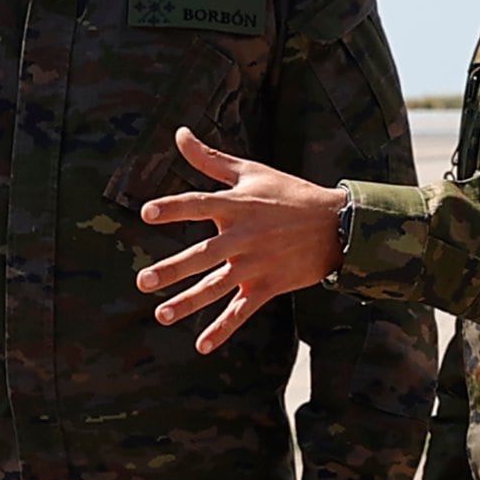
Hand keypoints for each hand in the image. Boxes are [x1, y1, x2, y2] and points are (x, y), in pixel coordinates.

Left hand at [136, 127, 346, 351]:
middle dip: (172, 270)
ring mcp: (255, 265)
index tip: (148, 213)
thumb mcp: (251, 172)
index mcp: (237, 206)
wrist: (336, 224)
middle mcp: (243, 237)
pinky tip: (201, 346)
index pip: (199, 205)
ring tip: (161, 315)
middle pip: (202, 255)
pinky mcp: (267, 286)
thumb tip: (178, 133)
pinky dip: (223, 329)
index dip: (174, 208)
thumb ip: (210, 159)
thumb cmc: (288, 194)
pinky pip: (241, 311)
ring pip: (217, 288)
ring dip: (189, 303)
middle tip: (143, 281)